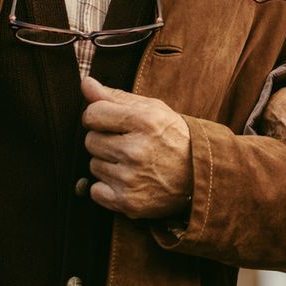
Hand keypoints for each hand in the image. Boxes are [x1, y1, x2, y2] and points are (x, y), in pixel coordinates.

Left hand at [81, 77, 191, 218]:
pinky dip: (107, 188)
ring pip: (93, 165)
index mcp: (145, 122)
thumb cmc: (173, 138)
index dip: (99, 117)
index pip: (93, 114)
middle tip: (129, 145)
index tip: (111, 122)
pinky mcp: (128, 201)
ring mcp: (132, 178)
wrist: (200, 176)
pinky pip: (96, 191)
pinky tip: (128, 182)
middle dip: (105, 141)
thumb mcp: (152, 110)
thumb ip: (116, 97)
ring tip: (133, 164)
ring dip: (108, 164)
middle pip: (90, 141)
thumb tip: (85, 83)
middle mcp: (137, 150)